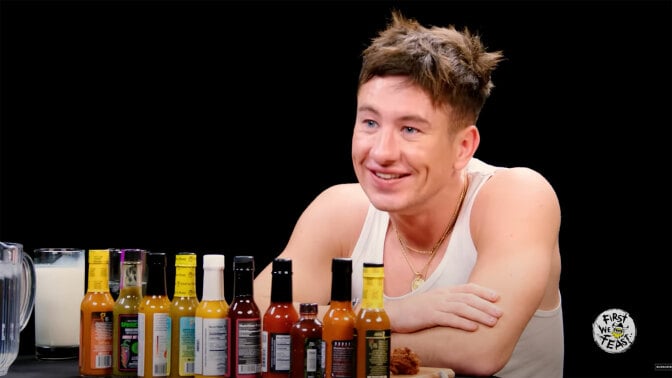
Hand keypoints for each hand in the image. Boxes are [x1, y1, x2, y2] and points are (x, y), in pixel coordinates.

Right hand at [387, 283, 501, 332]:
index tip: (497, 297)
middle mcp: (441, 296)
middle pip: (468, 298)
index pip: (467, 288)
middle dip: (486, 305)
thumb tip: (464, 308)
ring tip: (492, 322)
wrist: (393, 314)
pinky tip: (473, 328)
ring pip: (462, 308)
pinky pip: (448, 319)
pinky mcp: (428, 316)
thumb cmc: (414, 311)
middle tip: (500, 312)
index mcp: (443, 291)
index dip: (483, 292)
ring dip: (479, 314)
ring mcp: (435, 305)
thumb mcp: (433, 303)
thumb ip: (448, 303)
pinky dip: (462, 322)